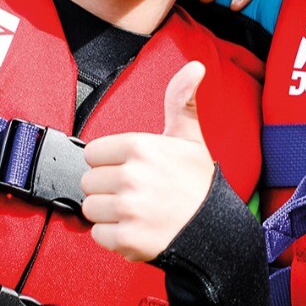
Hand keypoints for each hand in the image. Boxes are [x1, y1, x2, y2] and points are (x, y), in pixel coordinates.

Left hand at [82, 62, 214, 261]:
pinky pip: (98, 234)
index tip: (136, 170)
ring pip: (90, 208)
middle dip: (109, 189)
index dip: (112, 163)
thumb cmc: (199, 184)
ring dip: (110, 213)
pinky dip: (115, 237)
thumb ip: (181, 100)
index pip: (93, 153)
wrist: (216, 229)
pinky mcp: (126, 238)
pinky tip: (138, 229)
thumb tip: (195, 67)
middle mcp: (132, 176)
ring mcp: (129, 209)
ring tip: (138, 211)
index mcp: (141, 147)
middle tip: (139, 193)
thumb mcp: (190, 138)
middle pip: (88, 181)